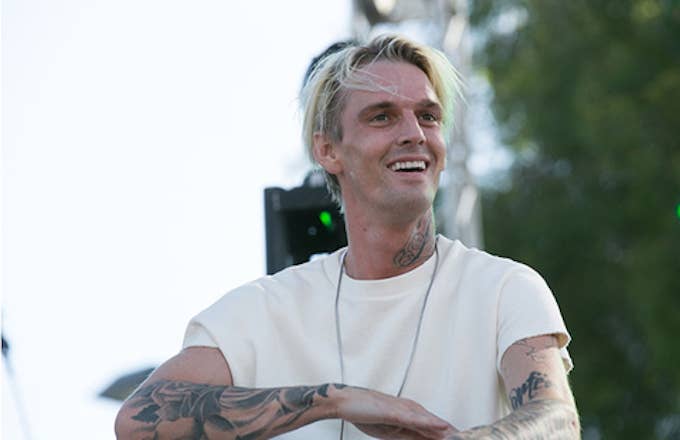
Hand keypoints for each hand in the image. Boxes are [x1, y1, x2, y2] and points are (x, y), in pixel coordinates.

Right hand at [332, 386, 457, 438]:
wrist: (344, 401)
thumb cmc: (363, 412)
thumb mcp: (388, 431)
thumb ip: (406, 435)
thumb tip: (421, 439)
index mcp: (409, 414)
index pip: (434, 427)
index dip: (449, 435)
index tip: (462, 439)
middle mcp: (409, 409)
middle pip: (436, 424)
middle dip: (452, 434)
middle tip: (466, 439)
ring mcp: (403, 409)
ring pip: (430, 422)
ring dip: (447, 430)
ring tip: (461, 436)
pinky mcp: (395, 411)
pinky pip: (416, 419)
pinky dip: (431, 424)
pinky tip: (442, 427)